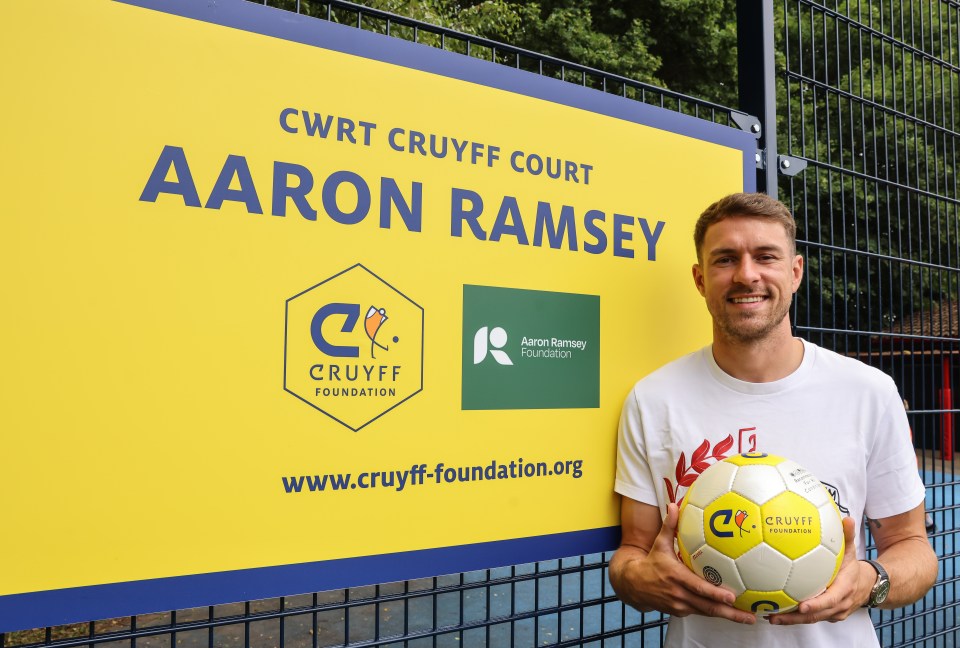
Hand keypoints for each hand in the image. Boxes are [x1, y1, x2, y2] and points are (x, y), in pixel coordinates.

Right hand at [617, 503, 755, 623]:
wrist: (633, 584)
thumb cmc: (651, 561)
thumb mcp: (659, 543)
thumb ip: (669, 526)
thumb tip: (674, 505)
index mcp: (676, 577)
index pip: (698, 587)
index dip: (715, 593)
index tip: (732, 596)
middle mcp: (679, 594)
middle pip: (707, 606)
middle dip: (730, 613)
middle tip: (750, 616)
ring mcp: (680, 606)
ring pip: (707, 613)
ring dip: (727, 616)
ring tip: (748, 618)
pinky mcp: (680, 612)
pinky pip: (700, 613)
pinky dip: (715, 613)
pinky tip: (732, 614)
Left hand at [769, 516, 865, 624]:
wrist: (867, 586)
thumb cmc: (853, 566)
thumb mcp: (852, 551)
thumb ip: (847, 536)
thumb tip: (847, 518)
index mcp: (844, 590)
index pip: (830, 600)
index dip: (816, 604)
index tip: (801, 606)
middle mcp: (838, 605)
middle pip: (816, 616)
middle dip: (795, 618)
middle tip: (774, 615)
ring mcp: (833, 613)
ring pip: (811, 619)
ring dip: (791, 620)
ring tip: (770, 617)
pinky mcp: (826, 615)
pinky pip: (810, 618)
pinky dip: (794, 617)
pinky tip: (776, 613)